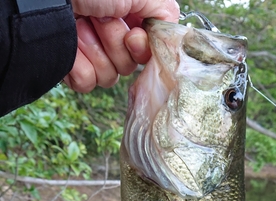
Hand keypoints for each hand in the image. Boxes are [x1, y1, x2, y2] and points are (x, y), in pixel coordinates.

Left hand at [64, 0, 179, 92]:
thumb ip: (163, 9)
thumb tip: (173, 33)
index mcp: (126, 17)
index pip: (147, 50)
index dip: (142, 47)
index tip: (132, 34)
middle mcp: (109, 36)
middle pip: (129, 66)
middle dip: (115, 44)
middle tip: (99, 20)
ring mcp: (90, 54)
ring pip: (109, 77)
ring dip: (96, 52)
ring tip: (80, 27)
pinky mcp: (71, 68)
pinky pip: (88, 84)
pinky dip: (79, 67)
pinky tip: (71, 47)